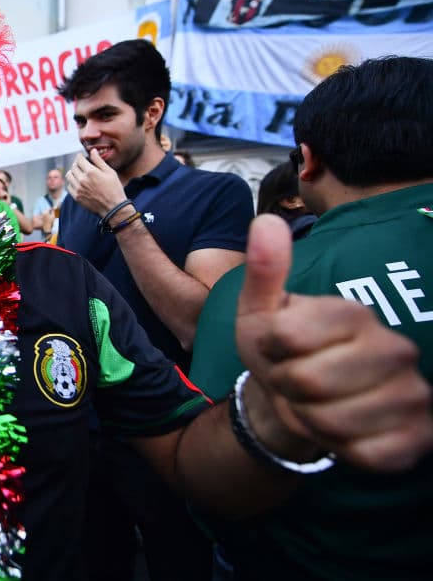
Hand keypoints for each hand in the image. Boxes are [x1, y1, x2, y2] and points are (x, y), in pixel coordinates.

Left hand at [65, 150, 126, 216]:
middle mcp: (82, 180)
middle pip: (73, 166)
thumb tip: (92, 151)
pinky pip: (69, 186)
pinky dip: (72, 182)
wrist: (113, 208)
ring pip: (69, 175)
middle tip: (82, 164)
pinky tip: (79, 182)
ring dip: (73, 172)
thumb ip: (99, 161)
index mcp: (91, 172)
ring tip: (79, 173)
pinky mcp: (76, 197)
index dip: (80, 156)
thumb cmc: (114, 189)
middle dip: (77, 163)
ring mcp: (78, 189)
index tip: (82, 156)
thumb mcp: (110, 172)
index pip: (79, 159)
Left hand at [235, 214, 432, 471]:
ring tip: (313, 404)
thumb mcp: (260, 311)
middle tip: (292, 381)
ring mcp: (411, 394)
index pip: (288, 337)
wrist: (304, 399)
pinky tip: (340, 429)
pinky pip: (364, 454)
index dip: (270, 350)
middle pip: (308, 382)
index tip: (277, 348)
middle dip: (285, 387)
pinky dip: (339, 448)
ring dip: (307, 420)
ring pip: (332, 422)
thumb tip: (265, 222)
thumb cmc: (281, 350)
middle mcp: (394, 349)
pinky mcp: (416, 437)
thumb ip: (264, 270)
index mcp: (353, 312)